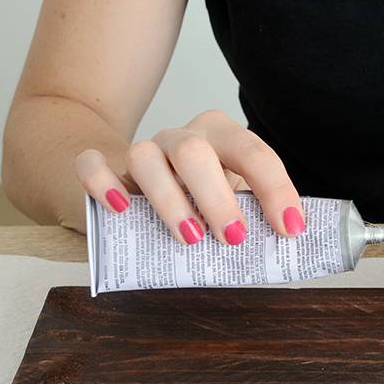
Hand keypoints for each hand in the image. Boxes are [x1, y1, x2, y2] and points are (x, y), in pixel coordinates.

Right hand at [75, 110, 305, 244]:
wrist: (137, 180)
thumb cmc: (198, 198)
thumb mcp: (232, 201)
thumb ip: (254, 214)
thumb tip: (289, 245)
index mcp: (223, 138)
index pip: (254, 154)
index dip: (276, 190)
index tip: (290, 229)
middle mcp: (183, 138)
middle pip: (195, 153)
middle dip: (218, 197)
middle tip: (235, 237)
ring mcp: (142, 149)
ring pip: (146, 157)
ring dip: (170, 200)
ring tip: (191, 238)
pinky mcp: (104, 166)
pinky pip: (93, 164)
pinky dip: (102, 183)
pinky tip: (119, 209)